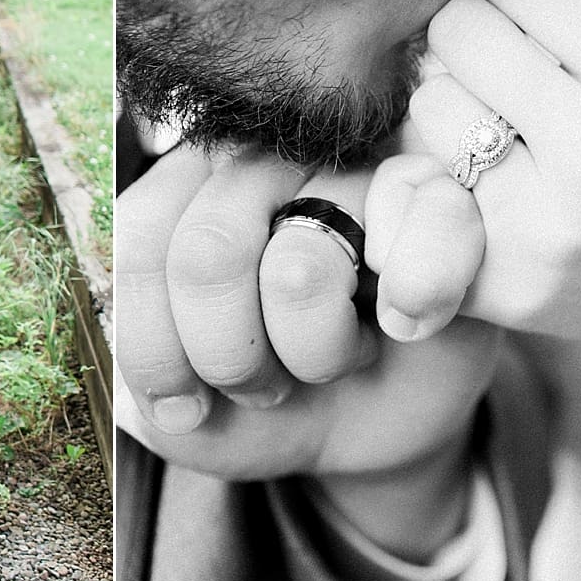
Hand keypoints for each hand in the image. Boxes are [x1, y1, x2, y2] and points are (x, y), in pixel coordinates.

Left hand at [114, 143, 498, 543]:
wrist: (381, 419)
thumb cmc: (278, 395)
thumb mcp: (195, 422)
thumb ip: (144, 394)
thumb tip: (140, 396)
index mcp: (188, 189)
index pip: (139, 239)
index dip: (154, 346)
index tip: (185, 403)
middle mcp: (264, 158)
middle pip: (207, 255)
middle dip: (231, 359)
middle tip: (266, 386)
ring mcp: (352, 165)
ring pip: (300, 268)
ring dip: (320, 352)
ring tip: (341, 356)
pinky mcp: (440, 192)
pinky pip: (421, 228)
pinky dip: (415, 301)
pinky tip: (406, 321)